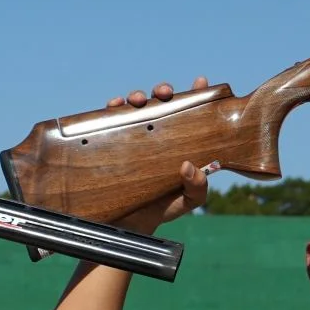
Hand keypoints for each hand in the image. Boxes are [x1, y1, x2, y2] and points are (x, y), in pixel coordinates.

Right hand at [106, 78, 215, 232]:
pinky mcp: (111, 143)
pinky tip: (114, 107)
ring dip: (137, 96)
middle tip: (164, 93)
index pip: (189, 113)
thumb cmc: (161, 209)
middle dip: (163, 92)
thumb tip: (189, 165)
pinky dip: (111, 109)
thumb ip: (197, 188)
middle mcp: (156, 135)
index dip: (196, 95)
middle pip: (160, 104)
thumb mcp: (187, 201)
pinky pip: (109, 120)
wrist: (130, 227)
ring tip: (138, 100)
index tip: (200, 82)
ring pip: (135, 107)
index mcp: (177, 142)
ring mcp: (133, 138)